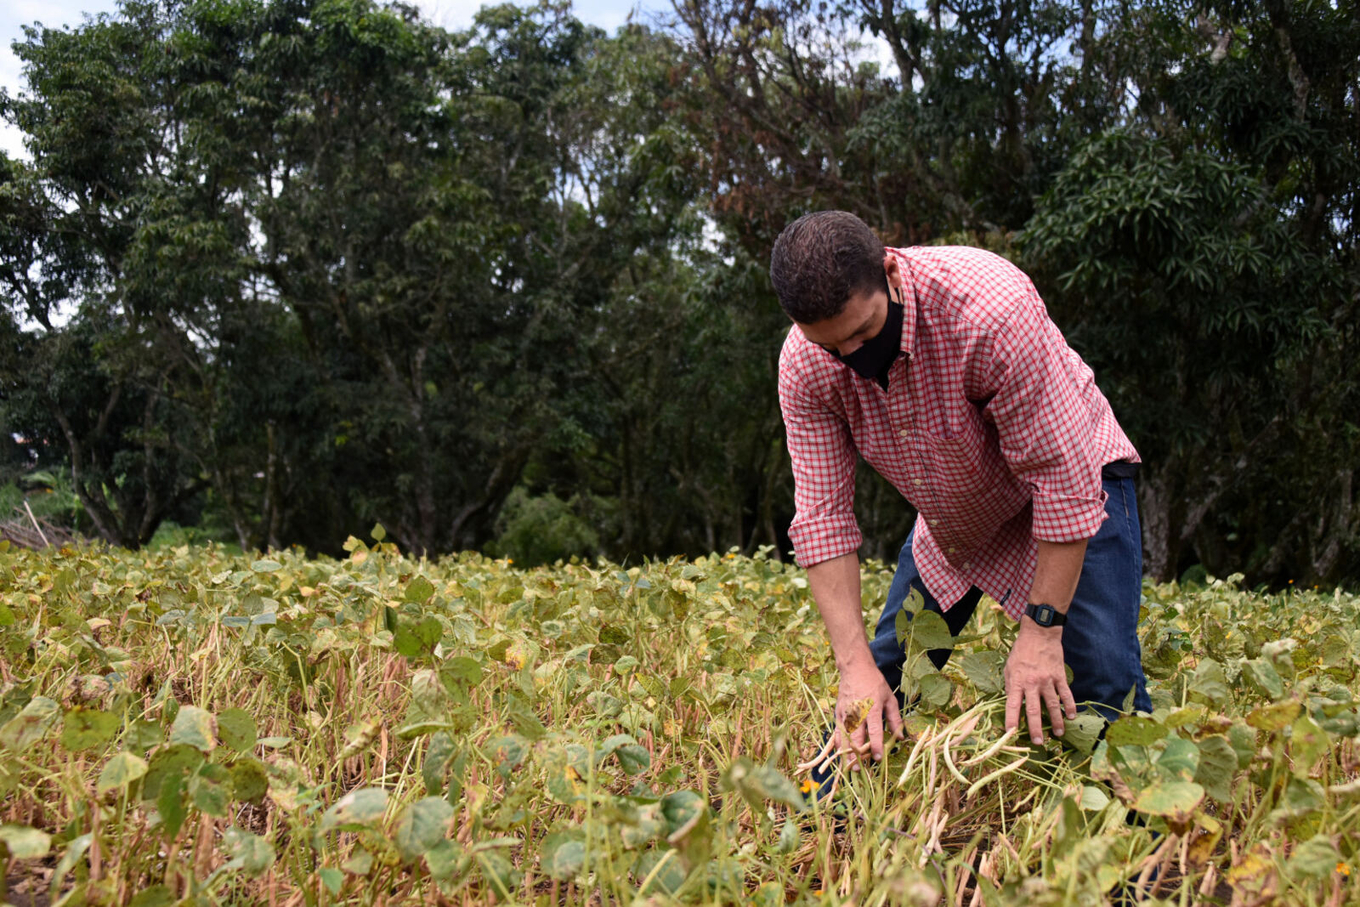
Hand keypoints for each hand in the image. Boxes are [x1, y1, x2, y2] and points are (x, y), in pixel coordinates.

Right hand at [834, 660, 904, 769]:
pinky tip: (840, 753)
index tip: (877, 758)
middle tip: (859, 769)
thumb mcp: (889, 699)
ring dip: (846, 752)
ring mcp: (846, 713)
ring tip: (849, 766)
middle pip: (855, 737)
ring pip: (844, 736)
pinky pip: (837, 730)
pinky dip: (838, 742)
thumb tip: (900, 737)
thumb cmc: (875, 683)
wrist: (855, 669)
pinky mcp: (838, 712)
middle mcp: (857, 713)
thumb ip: (894, 719)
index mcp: (872, 709)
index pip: (874, 731)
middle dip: (857, 755)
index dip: (875, 746)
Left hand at [1004, 621, 1075, 743]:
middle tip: (1038, 742)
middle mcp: (1032, 683)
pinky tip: (1072, 716)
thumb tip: (1012, 702)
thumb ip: (1011, 685)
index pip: (1012, 705)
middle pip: (1034, 711)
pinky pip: (1066, 694)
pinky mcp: (1060, 676)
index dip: (1011, 720)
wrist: (1039, 634)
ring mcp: (1047, 680)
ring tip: (1058, 734)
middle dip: (1035, 728)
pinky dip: (1070, 706)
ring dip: (1056, 721)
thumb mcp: (1009, 667)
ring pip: (1053, 705)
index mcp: (1017, 681)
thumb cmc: (1021, 651)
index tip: (1010, 734)